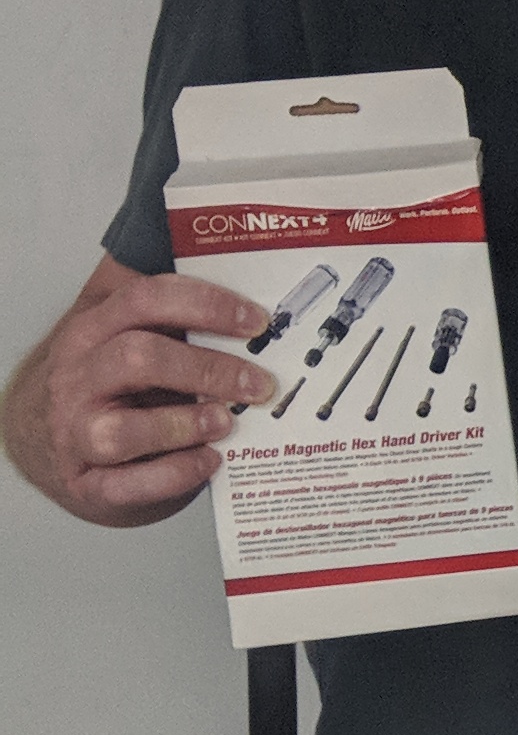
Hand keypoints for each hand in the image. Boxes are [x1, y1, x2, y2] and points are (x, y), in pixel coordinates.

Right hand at [2, 262, 279, 527]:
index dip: (206, 306)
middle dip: (208, 369)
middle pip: (139, 358)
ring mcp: (77, 433)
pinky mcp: (89, 484)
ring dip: (185, 425)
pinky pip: (130, 485)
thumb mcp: (114, 328)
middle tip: (258, 384)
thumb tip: (207, 249)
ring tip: (225, 422)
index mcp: (93, 329)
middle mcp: (78, 378)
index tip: (256, 323)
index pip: (145, 299)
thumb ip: (153, 294)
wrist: (41, 441)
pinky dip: (176, 474)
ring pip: (124, 429)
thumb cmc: (99, 380)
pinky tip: (208, 461)